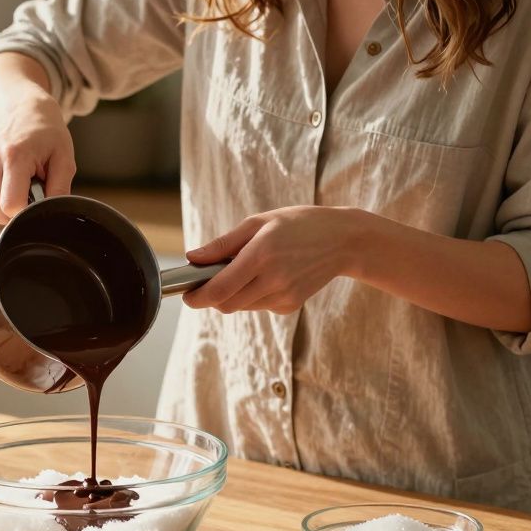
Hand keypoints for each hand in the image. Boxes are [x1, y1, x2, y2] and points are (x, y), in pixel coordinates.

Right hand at [0, 97, 74, 223]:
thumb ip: (59, 190)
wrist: (26, 114)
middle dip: (19, 208)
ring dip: (9, 200)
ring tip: (21, 179)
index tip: (38, 200)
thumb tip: (50, 215)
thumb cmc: (48, 137)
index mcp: (13, 156)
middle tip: (33, 186)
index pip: (10, 206)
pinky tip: (9, 178)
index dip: (26, 212)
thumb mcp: (65, 160)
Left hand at [182, 206, 365, 313]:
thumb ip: (223, 244)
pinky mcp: (291, 306)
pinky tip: (271, 276)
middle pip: (226, 304)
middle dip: (212, 296)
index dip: (197, 297)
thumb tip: (192, 258)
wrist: (343, 241)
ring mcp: (284, 296)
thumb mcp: (258, 223)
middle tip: (211, 279)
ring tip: (250, 269)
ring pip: (241, 307)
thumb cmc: (298, 224)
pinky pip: (260, 307)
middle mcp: (273, 279)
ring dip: (234, 294)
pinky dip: (254, 296)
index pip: (219, 289)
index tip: (187, 295)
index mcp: (261, 255)